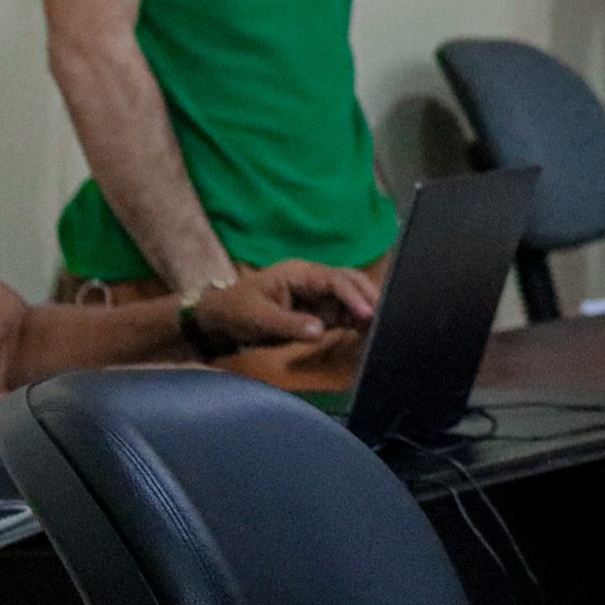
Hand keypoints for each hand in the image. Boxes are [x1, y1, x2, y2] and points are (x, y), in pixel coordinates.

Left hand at [189, 261, 379, 351]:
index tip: (367, 313)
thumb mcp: (257, 318)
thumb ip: (289, 324)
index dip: (353, 295)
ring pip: (350, 296)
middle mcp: (313, 280)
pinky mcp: (317, 311)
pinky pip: (342, 313)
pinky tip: (369, 331)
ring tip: (383, 325)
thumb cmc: (235, 311)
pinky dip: (357, 320)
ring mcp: (316, 295)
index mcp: (299, 273)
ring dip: (366, 308)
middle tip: (387, 314)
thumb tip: (321, 331)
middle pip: (349, 281)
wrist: (217, 319)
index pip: (334, 279)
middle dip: (368, 295)